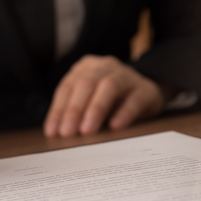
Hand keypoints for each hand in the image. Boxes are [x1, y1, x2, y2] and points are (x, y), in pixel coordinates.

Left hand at [44, 55, 163, 137]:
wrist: (146, 95)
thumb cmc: (112, 101)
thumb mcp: (90, 102)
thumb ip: (75, 113)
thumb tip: (57, 133)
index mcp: (86, 67)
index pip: (67, 87)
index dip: (59, 110)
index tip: (53, 132)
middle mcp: (106, 66)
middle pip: (86, 83)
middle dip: (74, 110)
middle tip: (68, 133)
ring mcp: (128, 75)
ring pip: (109, 86)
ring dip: (95, 109)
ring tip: (87, 130)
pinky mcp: (146, 89)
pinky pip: (134, 99)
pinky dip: (124, 113)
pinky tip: (115, 126)